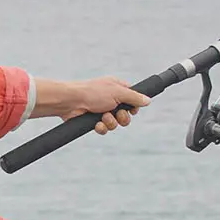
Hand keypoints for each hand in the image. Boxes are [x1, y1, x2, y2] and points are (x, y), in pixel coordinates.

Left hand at [32, 77, 149, 133]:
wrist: (71, 102)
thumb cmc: (92, 92)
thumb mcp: (117, 92)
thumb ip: (134, 97)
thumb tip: (148, 101)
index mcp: (117, 89)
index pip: (133, 100)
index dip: (134, 107)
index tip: (132, 109)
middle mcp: (111, 100)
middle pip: (126, 115)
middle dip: (123, 117)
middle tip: (117, 113)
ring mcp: (102, 111)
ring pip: (116, 124)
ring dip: (111, 122)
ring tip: (103, 116)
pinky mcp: (93, 121)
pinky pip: (104, 129)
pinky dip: (102, 128)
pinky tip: (96, 124)